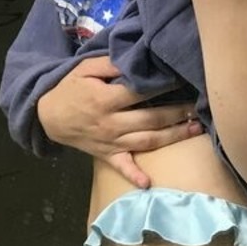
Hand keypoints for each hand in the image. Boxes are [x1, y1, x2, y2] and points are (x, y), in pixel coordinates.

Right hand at [36, 56, 201, 188]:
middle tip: (199, 107)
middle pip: (151, 119)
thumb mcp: (85, 69)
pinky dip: (134, 175)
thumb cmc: (70, 89)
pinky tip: (149, 183)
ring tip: (195, 130)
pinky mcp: (107, 155)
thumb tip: (136, 61)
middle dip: (178, 113)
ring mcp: (110, 142)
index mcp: (105, 100)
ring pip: (147, 141)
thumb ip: (111, 64)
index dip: (163, 85)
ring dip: (172, 137)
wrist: (47, 115)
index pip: (140, 92)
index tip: (182, 79)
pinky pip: (122, 167)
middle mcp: (111, 123)